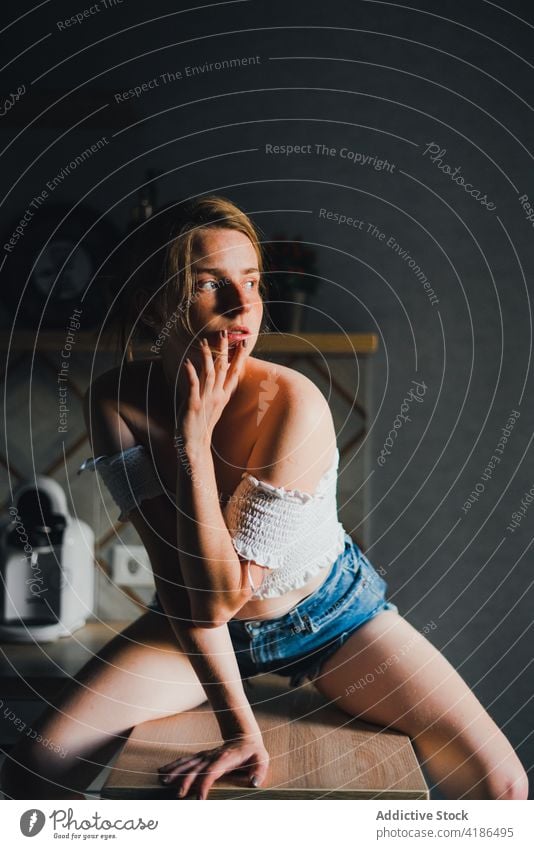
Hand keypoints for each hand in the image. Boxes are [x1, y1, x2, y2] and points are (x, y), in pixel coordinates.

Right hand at [157, 735, 268, 798]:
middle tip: (178, 794)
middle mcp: (213, 756)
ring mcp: (207, 755)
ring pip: (189, 763)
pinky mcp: (203, 756)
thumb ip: (260, 771)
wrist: (245, 737)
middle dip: (186, 780)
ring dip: (176, 771)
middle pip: (197, 768)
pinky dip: (175, 764)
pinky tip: (164, 770)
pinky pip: (187, 760)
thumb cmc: (253, 752)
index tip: (199, 798)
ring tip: (163, 779)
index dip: (205, 784)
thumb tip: (254, 782)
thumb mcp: (262, 759)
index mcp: (226, 758)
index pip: (213, 771)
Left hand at [176, 331, 247, 445]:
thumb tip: (212, 375)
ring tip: (203, 342)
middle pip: (224, 368)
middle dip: (224, 350)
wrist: (195, 444)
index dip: (238, 357)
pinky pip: (193, 385)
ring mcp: (206, 400)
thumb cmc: (201, 424)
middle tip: (223, 333)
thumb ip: (214, 390)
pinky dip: (191, 373)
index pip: (234, 373)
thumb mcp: (212, 405)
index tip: (242, 343)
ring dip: (207, 356)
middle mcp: (217, 396)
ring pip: (210, 373)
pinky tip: (188, 362)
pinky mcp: (194, 404)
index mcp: (223, 396)